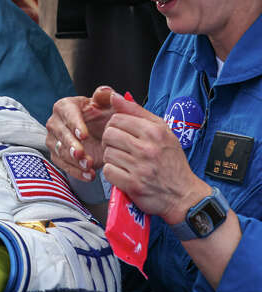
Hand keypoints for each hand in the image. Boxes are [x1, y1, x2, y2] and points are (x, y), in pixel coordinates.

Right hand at [45, 86, 118, 180]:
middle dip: (71, 145)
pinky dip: (75, 172)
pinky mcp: (57, 155)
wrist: (102, 134)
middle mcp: (55, 122)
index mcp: (65, 106)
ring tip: (89, 167)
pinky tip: (88, 175)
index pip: (67, 114)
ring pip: (59, 150)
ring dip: (73, 160)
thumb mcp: (108, 105)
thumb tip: (104, 92)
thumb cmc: (103, 117)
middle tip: (81, 154)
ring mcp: (54, 139)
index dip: (74, 124)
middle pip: (60, 134)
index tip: (84, 135)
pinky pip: (62, 164)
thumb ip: (107, 97)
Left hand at [100, 93, 211, 223]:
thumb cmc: (171, 161)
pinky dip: (113, 173)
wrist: (185, 195)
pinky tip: (124, 173)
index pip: (118, 119)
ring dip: (112, 158)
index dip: (115, 126)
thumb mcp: (162, 131)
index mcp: (155, 132)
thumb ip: (137, 112)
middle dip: (110, 141)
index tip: (122, 134)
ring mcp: (140, 167)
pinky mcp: (133, 185)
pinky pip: (108, 172)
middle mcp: (148, 148)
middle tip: (120, 148)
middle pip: (109, 135)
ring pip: (107, 153)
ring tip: (124, 162)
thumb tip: (114, 96)